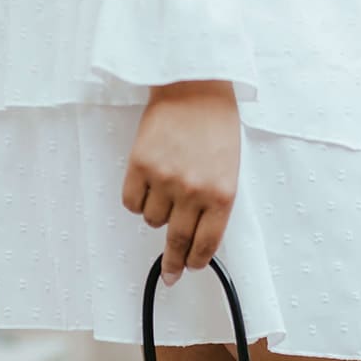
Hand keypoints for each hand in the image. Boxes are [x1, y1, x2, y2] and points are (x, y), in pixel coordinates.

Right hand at [122, 80, 240, 285]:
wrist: (194, 85)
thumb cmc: (215, 126)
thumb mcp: (228, 170)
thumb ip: (214, 205)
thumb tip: (194, 238)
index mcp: (221, 195)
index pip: (206, 244)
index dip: (195, 261)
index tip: (189, 268)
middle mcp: (193, 192)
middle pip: (177, 241)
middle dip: (173, 263)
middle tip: (170, 274)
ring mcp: (165, 179)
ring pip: (152, 220)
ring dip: (157, 212)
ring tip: (165, 187)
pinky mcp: (140, 165)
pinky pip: (132, 203)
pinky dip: (137, 200)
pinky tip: (146, 184)